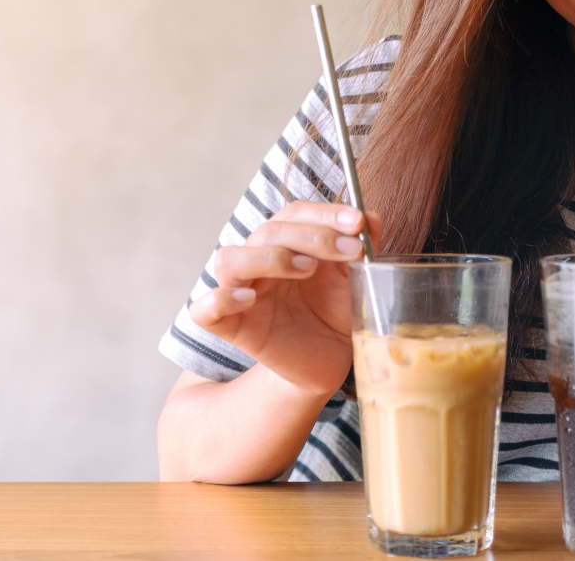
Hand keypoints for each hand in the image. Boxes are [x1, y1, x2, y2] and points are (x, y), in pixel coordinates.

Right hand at [188, 201, 381, 395]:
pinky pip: (204, 309)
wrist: (329, 361)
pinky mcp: (231, 327)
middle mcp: (258, 261)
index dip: (324, 214)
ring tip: (307, 269)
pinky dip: (221, 299)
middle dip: (313, 236)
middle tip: (350, 251)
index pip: (292, 214)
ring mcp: (240, 292)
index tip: (357, 222)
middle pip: (267, 232)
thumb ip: (360, 246)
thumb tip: (370, 219)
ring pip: (228, 260)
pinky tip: (249, 299)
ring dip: (269, 258)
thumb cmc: (335, 313)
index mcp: (285, 243)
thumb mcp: (355, 277)